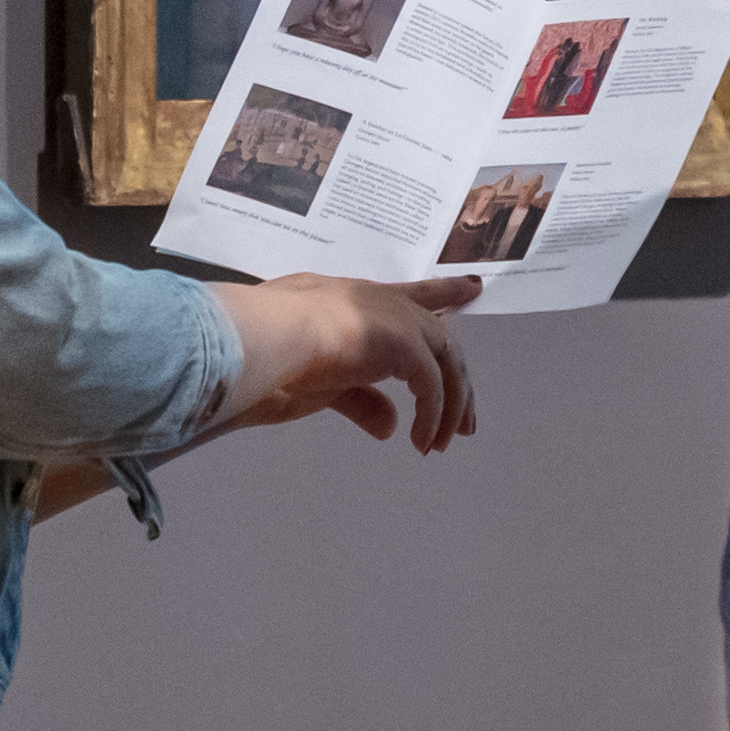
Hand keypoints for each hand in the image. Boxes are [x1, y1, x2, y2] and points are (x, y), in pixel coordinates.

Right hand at [210, 275, 480, 452]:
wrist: (259, 339)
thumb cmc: (272, 356)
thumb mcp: (324, 383)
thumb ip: (361, 400)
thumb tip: (390, 425)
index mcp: (354, 300)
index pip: (408, 295)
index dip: (442, 293)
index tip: (470, 287)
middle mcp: (380, 302)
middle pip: (438, 334)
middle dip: (458, 378)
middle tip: (467, 421)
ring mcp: (393, 318)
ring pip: (444, 359)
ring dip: (450, 405)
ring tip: (441, 443)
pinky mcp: (401, 342)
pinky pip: (432, 385)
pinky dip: (432, 416)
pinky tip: (421, 442)